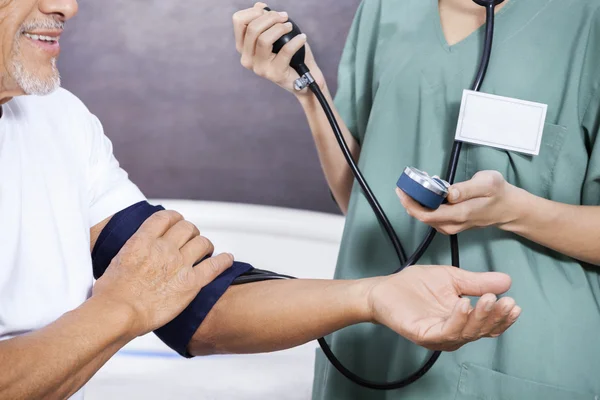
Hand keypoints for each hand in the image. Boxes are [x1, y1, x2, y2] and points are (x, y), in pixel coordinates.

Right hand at [92, 210, 233, 336]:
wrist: (118, 313)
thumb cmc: (110, 294)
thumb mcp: (117, 261)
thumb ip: (133, 252)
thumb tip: (136, 253)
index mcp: (143, 240)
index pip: (165, 218)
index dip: (175, 218)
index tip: (178, 222)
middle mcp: (163, 248)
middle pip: (187, 228)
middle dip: (191, 232)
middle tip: (192, 240)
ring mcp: (179, 264)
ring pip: (202, 243)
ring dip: (206, 245)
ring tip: (206, 251)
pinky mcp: (191, 283)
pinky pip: (214, 266)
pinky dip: (223, 261)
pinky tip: (227, 259)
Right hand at [232, 2, 325, 95]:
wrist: (302, 79)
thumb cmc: (289, 55)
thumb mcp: (275, 36)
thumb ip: (265, 21)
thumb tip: (259, 6)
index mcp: (243, 47)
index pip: (239, 21)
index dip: (255, 11)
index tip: (271, 12)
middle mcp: (247, 59)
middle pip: (252, 29)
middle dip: (270, 17)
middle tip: (284, 17)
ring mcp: (259, 68)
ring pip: (263, 40)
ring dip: (280, 28)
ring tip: (290, 26)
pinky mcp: (274, 74)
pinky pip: (285, 51)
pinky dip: (296, 41)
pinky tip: (302, 38)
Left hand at [367, 265, 520, 350]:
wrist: (384, 289)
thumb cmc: (415, 285)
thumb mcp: (452, 279)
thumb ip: (477, 282)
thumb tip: (507, 280)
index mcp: (462, 320)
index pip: (488, 325)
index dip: (503, 317)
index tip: (514, 302)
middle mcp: (453, 332)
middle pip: (481, 331)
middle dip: (496, 317)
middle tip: (505, 300)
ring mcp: (439, 336)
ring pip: (467, 333)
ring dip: (481, 317)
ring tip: (489, 299)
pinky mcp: (424, 335)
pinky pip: (446, 331)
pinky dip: (458, 319)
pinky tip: (464, 304)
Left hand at [397, 170, 519, 234]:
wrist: (509, 209)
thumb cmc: (498, 193)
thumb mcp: (487, 183)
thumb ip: (466, 189)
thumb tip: (448, 193)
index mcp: (460, 214)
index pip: (427, 215)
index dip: (411, 204)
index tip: (402, 190)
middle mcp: (452, 224)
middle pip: (422, 216)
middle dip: (410, 201)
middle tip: (406, 184)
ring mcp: (451, 226)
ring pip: (426, 217)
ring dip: (417, 202)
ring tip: (416, 185)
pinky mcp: (451, 224)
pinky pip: (432, 216)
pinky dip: (426, 204)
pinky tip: (427, 192)